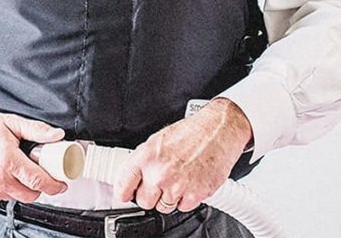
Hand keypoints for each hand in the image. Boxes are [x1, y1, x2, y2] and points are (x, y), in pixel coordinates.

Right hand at [0, 107, 68, 201]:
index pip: (38, 180)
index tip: (61, 184)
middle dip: (40, 187)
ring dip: (23, 188)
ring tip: (20, 170)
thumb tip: (56, 135)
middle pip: (30, 195)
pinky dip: (8, 188)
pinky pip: (2, 197)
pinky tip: (5, 173)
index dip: (54, 185)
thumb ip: (36, 129)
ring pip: (16, 197)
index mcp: (7, 160)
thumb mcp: (10, 122)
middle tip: (42, 175)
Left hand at [114, 98, 251, 212]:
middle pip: (143, 202)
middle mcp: (159, 173)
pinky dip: (185, 199)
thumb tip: (132, 177)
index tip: (125, 194)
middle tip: (158, 183)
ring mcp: (177, 186)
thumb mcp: (158, 140)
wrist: (217, 132)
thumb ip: (144, 161)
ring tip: (177, 178)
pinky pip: (182, 208)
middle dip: (149, 195)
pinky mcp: (194, 195)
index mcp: (147, 156)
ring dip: (168, 197)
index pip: (123, 185)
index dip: (123, 191)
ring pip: (163, 207)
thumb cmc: (191, 132)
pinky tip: (189, 182)